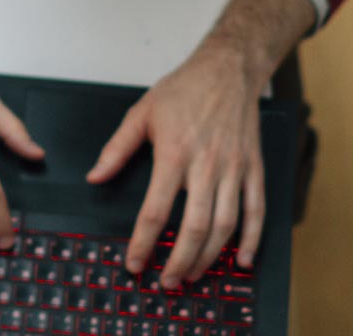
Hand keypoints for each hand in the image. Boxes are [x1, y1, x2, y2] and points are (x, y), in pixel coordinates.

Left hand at [86, 43, 264, 287]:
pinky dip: (252, 240)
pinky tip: (241, 260)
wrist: (228, 69)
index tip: (135, 263)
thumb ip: (117, 148)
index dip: (143, 243)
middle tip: (167, 282)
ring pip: (224, 226)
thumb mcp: (141, 112)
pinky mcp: (253, 168)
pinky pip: (256, 210)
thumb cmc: (185, 88)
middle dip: (178, 262)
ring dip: (209, 257)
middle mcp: (206, 165)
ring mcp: (233, 168)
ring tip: (194, 275)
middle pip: (193, 228)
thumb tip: (96, 177)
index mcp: (174, 153)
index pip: (155, 211)